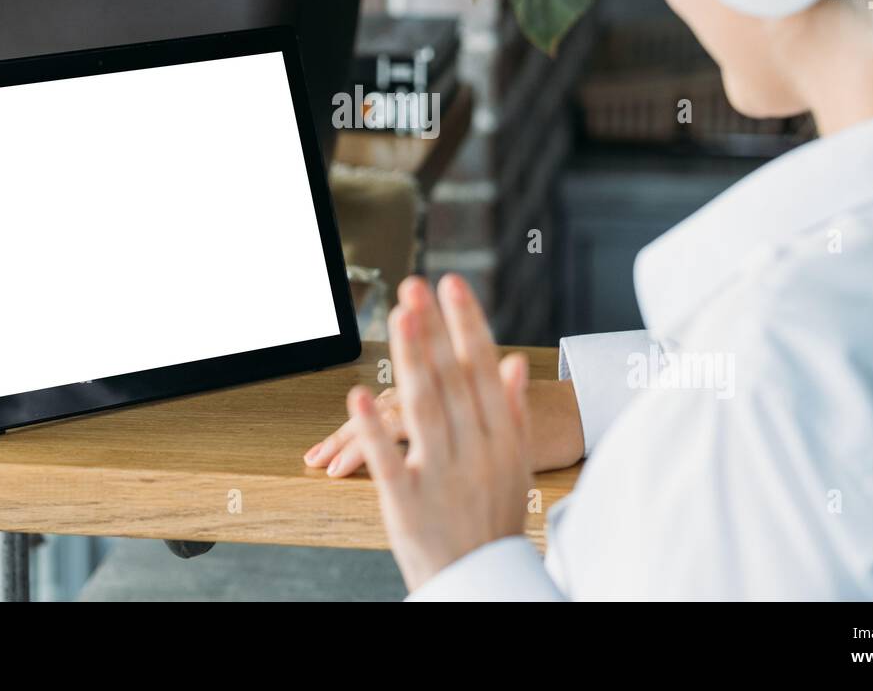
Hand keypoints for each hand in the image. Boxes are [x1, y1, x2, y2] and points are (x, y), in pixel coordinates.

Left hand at [336, 273, 532, 591]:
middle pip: (451, 380)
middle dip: (433, 329)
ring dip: (411, 360)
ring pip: (423, 410)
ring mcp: (441, 478)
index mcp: (501, 438)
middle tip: (415, 287)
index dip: (467, 324)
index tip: (452, 285)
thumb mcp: (516, 464)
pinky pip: (389, 463)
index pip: (482, 369)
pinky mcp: (409, 506)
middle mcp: (474, 453)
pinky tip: (355, 397)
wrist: (487, 586)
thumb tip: (511, 362)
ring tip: (397, 319)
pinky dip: (371, 432)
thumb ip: (512, 411)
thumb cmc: (496, 520)